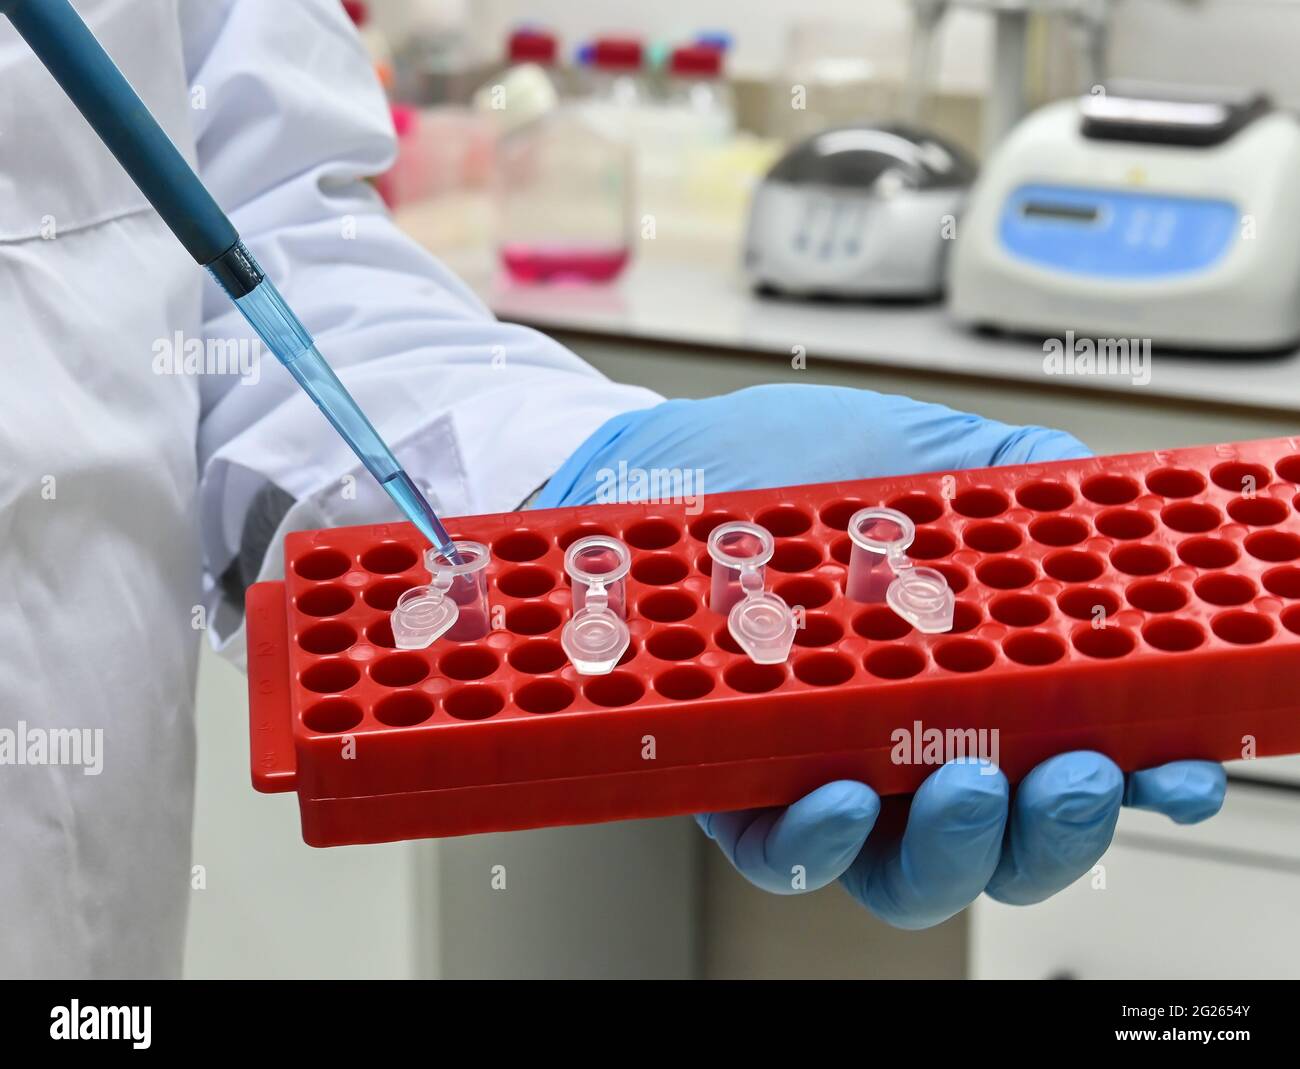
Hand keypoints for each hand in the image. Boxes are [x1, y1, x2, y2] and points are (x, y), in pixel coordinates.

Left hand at [538, 384, 1225, 926]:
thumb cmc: (788, 463)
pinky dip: (816, 842)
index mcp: (963, 679)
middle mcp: (899, 740)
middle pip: (998, 843)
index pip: (1062, 756)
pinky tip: (835, 793)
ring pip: (902, 872)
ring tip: (970, 785)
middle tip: (1068, 778)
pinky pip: (780, 852)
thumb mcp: (923, 457)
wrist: (659, 461)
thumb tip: (1101, 501)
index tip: (1172, 770)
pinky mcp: (733, 783)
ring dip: (955, 850)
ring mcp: (820, 768)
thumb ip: (1020, 483)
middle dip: (1050, 833)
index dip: (1130, 781)